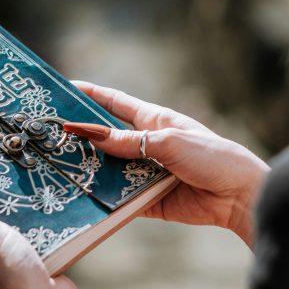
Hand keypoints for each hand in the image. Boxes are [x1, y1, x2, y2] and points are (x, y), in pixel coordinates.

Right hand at [66, 82, 269, 248]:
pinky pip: (121, 199)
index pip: (116, 104)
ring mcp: (146, 173)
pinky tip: (83, 200)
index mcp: (154, 121)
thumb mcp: (169, 142)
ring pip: (110, 171)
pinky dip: (105, 200)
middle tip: (50, 136)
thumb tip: (92, 135)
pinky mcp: (148, 200)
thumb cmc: (211, 157)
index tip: (65, 88)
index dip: (91, 95)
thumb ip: (130, 142)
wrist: (238, 195)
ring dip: (90, 171)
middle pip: (107, 139)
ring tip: (58, 168)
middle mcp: (147, 145)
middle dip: (82, 138)